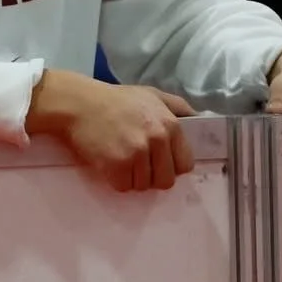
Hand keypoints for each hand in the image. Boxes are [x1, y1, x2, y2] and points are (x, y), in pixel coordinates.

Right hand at [26, 70, 195, 191]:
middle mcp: (157, 140)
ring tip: (120, 160)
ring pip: (143, 186)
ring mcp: (136, 154)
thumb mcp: (152, 94)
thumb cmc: (115, 99)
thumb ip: (178, 106)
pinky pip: (123, 187)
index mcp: (170, 125)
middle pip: (166, 180)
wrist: (79, 103)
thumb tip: (202, 120)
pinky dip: (116, 180)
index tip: (159, 161)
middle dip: (152, 176)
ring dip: (132, 178)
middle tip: (137, 164)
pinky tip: (109, 164)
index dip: (172, 165)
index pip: (185, 164)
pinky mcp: (116, 166)